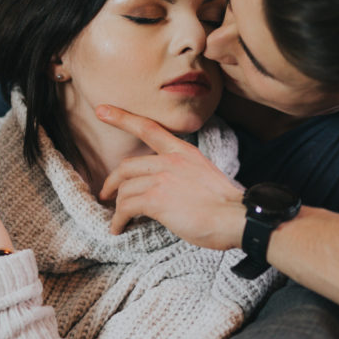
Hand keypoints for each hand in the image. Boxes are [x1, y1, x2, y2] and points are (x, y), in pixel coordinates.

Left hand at [96, 105, 245, 249]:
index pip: (148, 128)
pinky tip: (119, 228)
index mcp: (183, 151)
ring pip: (125, 189)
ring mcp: (162, 179)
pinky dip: (118, 219)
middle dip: (112, 181)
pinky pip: (126, 207)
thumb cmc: (225, 204)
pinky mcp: (156, 200)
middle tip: (106, 193)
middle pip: (126, 166)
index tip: (102, 110)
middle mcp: (170, 161)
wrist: (236, 218)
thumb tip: (169, 187)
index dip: (122, 118)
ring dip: (117, 207)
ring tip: (118, 220)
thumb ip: (183, 173)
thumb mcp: (205, 174)